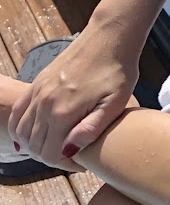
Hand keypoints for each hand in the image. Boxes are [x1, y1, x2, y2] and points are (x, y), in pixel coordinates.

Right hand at [8, 24, 138, 169]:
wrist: (109, 38)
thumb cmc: (118, 71)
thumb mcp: (114, 104)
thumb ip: (91, 129)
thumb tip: (69, 151)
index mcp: (64, 112)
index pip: (50, 154)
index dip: (66, 165)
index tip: (82, 163)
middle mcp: (45, 103)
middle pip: (34, 146)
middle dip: (50, 157)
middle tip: (71, 157)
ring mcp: (38, 92)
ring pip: (22, 132)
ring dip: (34, 146)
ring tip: (56, 147)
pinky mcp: (37, 83)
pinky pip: (17, 112)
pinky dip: (19, 129)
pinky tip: (29, 137)